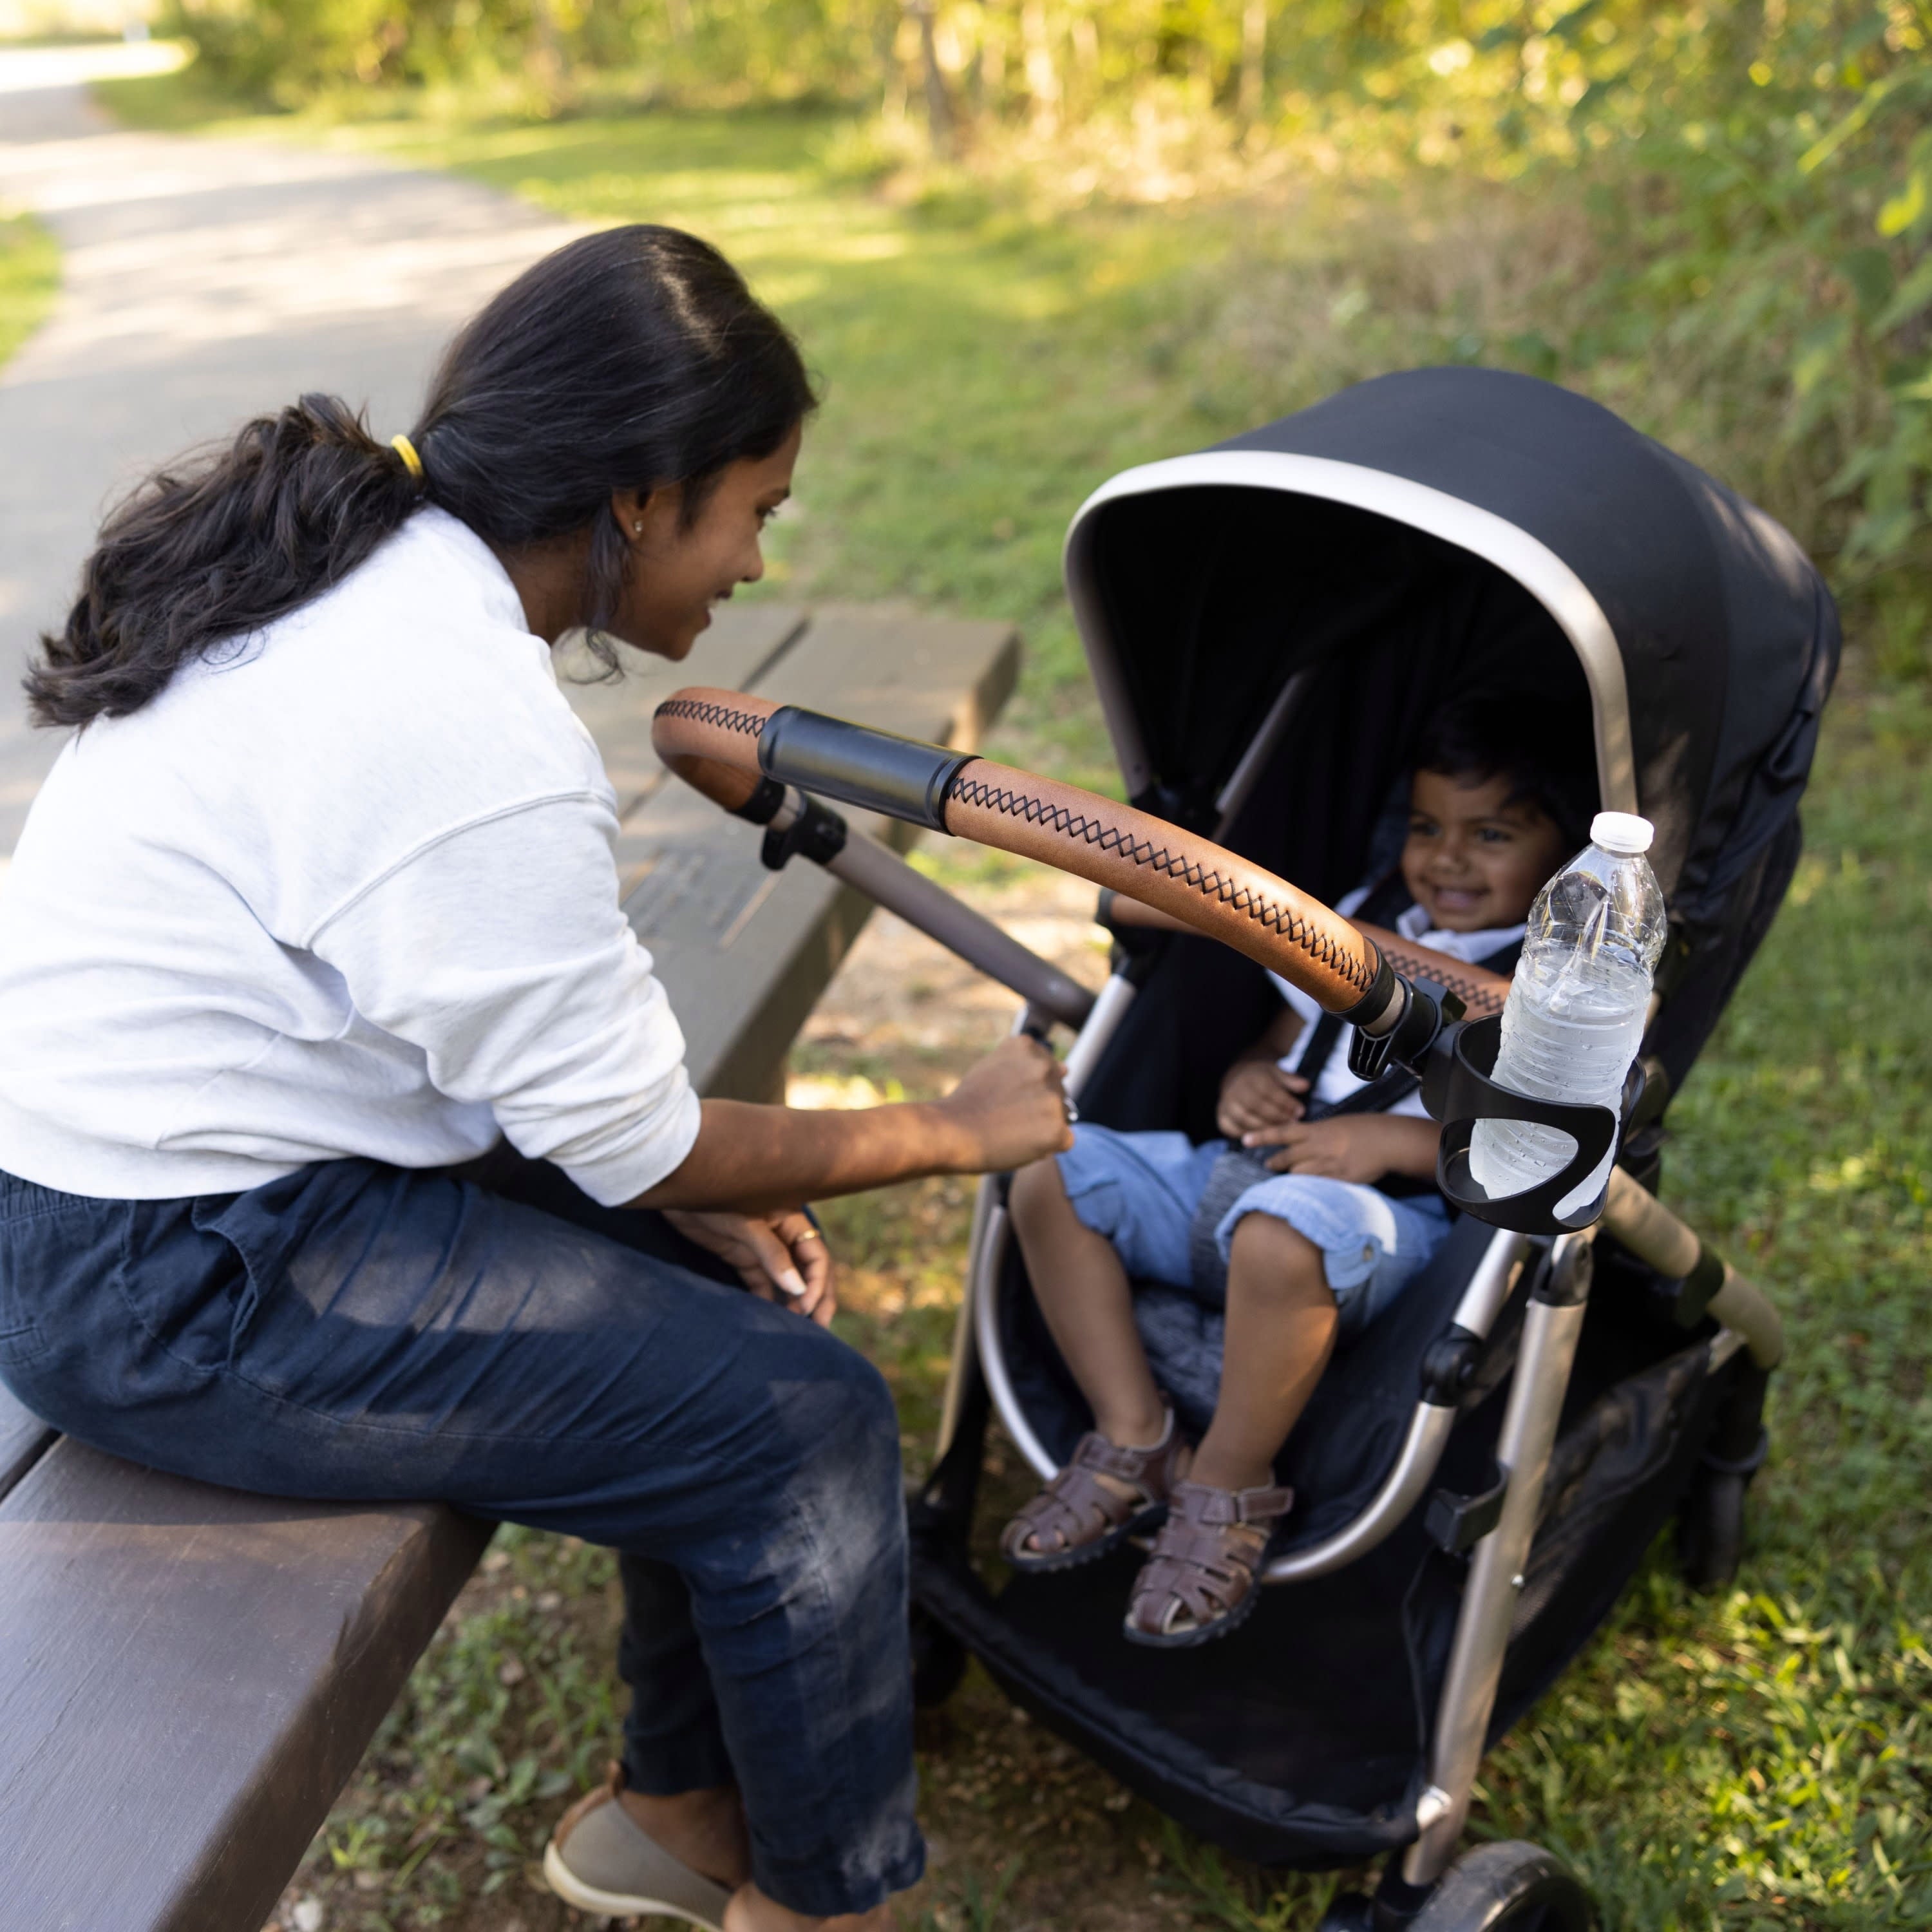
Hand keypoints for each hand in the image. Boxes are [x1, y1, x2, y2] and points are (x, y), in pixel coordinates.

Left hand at [664, 1208, 836, 1325]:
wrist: (677, 1188)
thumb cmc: (714, 1197)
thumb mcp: (745, 1224)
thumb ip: (772, 1255)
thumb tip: (798, 1289)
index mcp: (791, 1220)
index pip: (816, 1255)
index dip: (817, 1282)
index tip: (806, 1306)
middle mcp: (781, 1235)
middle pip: (807, 1270)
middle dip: (815, 1298)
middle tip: (818, 1328)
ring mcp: (761, 1247)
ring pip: (785, 1279)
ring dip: (792, 1301)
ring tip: (793, 1328)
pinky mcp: (740, 1256)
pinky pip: (759, 1282)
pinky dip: (766, 1299)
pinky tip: (767, 1317)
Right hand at [939, 1035, 1072, 1172]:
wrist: (951, 1132)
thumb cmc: (968, 1103)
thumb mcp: (993, 1067)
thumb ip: (1027, 1065)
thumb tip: (1067, 1068)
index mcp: (1027, 1046)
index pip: (1047, 1070)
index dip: (1028, 1089)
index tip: (1005, 1097)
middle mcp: (1044, 1066)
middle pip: (1057, 1092)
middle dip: (1039, 1106)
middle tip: (1006, 1116)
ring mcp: (1052, 1097)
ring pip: (1061, 1116)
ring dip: (1043, 1125)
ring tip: (1011, 1129)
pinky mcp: (1056, 1128)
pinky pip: (1064, 1140)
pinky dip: (1047, 1147)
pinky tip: (1020, 1144)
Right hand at [1216, 1059, 1308, 1139]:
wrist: (1237, 1076)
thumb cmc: (1261, 1077)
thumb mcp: (1276, 1073)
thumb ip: (1290, 1080)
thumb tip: (1305, 1086)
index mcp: (1252, 1077)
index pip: (1270, 1091)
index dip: (1286, 1103)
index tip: (1300, 1111)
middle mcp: (1236, 1090)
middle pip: (1257, 1106)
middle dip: (1277, 1117)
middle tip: (1292, 1123)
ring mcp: (1226, 1103)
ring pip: (1245, 1119)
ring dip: (1264, 1128)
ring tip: (1280, 1132)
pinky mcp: (1221, 1116)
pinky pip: (1230, 1128)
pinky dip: (1245, 1134)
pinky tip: (1260, 1136)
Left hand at [1241, 1114, 1428, 1184]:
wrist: (1387, 1140)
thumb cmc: (1362, 1129)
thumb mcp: (1335, 1124)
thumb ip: (1315, 1133)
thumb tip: (1299, 1140)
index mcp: (1316, 1130)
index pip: (1282, 1132)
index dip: (1261, 1136)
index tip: (1244, 1139)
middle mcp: (1318, 1146)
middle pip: (1286, 1158)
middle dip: (1275, 1163)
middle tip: (1269, 1166)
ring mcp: (1329, 1164)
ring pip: (1299, 1174)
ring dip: (1294, 1177)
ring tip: (1293, 1179)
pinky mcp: (1340, 1179)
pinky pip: (1318, 1186)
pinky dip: (1311, 1187)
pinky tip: (1311, 1190)